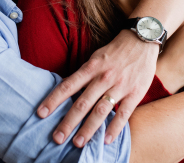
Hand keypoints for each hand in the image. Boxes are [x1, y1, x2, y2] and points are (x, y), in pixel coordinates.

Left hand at [37, 29, 157, 146]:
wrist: (143, 39)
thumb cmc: (115, 51)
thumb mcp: (96, 57)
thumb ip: (83, 74)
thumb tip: (66, 89)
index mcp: (91, 67)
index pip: (68, 85)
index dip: (53, 100)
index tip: (41, 113)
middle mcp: (104, 77)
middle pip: (82, 103)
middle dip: (68, 122)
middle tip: (57, 138)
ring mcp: (120, 85)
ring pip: (101, 110)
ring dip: (88, 128)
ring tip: (78, 143)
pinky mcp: (135, 93)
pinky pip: (124, 113)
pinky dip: (115, 128)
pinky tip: (105, 140)